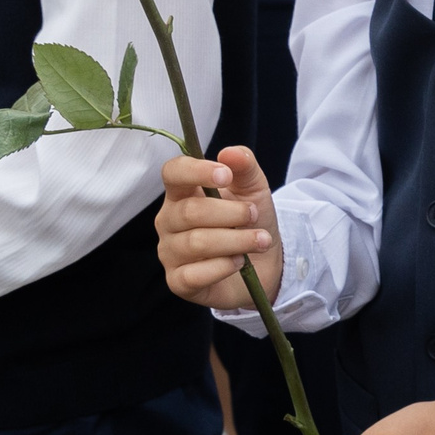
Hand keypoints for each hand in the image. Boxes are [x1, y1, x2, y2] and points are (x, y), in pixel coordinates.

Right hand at [156, 148, 280, 307]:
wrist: (265, 263)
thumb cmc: (250, 221)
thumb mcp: (254, 189)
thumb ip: (245, 167)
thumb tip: (231, 152)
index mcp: (183, 193)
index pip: (172, 173)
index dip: (195, 171)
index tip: (225, 175)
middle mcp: (169, 221)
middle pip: (189, 211)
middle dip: (230, 213)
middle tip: (254, 216)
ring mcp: (170, 252)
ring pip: (196, 243)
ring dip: (236, 240)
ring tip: (260, 240)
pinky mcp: (178, 281)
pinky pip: (194, 274)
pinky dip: (223, 267)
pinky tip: (239, 262)